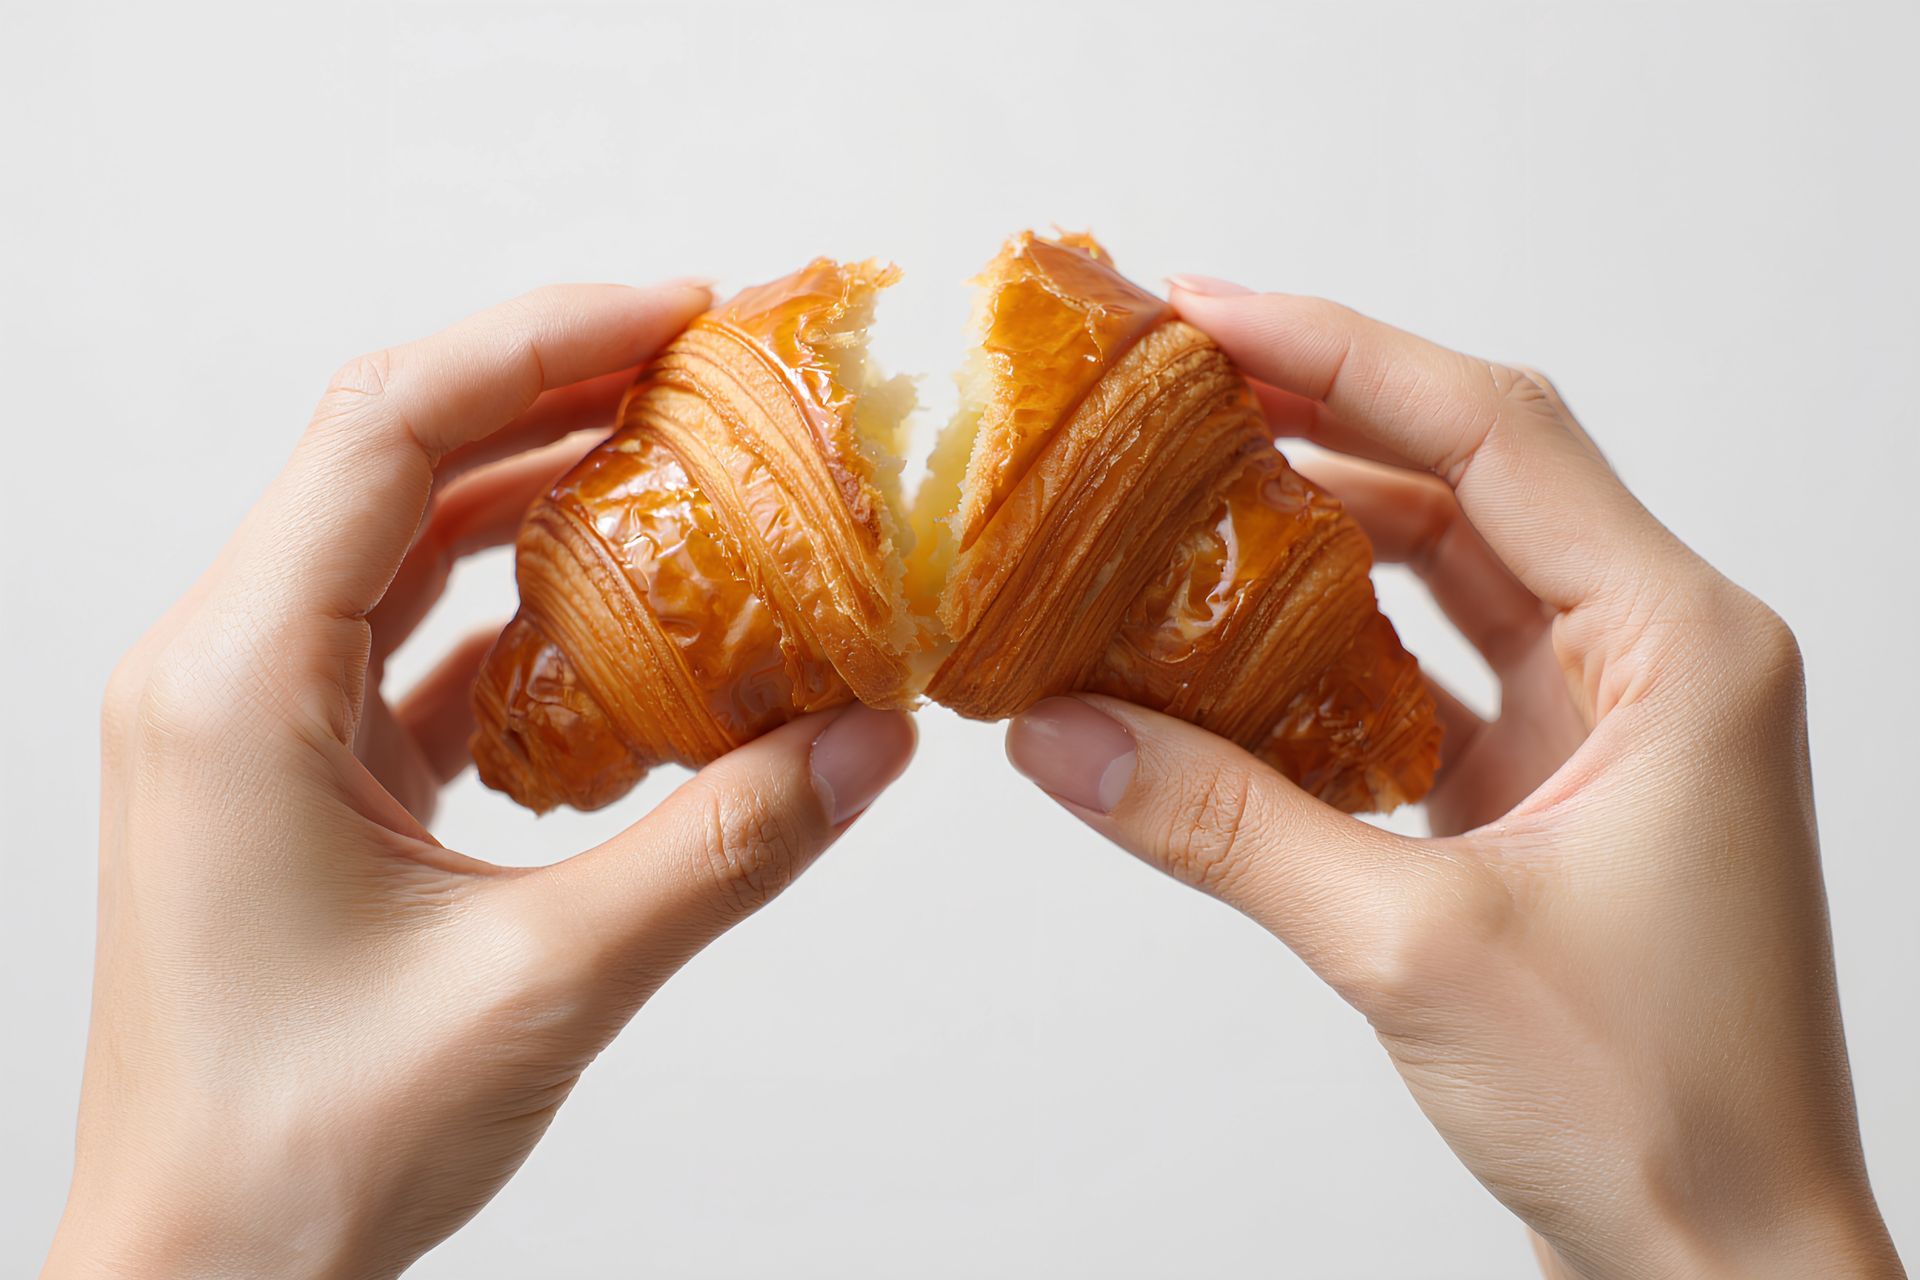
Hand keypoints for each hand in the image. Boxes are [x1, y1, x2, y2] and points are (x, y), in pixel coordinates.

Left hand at [43, 284, 915, 1279]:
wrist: (202, 1275)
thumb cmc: (305, 1146)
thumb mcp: (546, 981)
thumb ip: (726, 846)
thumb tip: (871, 738)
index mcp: (237, 683)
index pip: (387, 430)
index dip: (540, 343)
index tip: (680, 310)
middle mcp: (222, 672)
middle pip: (393, 456)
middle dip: (554, 390)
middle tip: (710, 365)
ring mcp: (252, 719)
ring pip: (403, 540)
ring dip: (538, 490)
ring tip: (682, 457)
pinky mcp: (295, 769)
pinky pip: (411, 639)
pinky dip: (520, 606)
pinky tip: (629, 620)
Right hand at [1007, 278, 1904, 1278]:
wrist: (1723, 1264)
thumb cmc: (1656, 1110)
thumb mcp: (1411, 946)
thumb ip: (1222, 824)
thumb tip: (1064, 736)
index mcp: (1679, 648)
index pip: (1493, 436)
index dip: (1339, 354)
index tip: (1206, 313)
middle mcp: (1658, 658)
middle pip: (1468, 479)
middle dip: (1314, 421)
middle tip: (1167, 385)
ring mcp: (1608, 724)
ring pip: (1446, 572)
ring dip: (1318, 532)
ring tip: (1180, 490)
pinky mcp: (1555, 790)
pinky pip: (1429, 673)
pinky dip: (1330, 649)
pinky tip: (1228, 642)